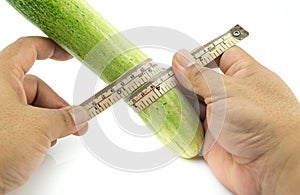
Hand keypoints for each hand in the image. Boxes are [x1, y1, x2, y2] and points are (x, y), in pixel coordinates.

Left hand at [0, 37, 88, 193]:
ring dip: (51, 121)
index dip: (51, 48)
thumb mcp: (39, 128)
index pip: (28, 49)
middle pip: (37, 87)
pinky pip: (24, 122)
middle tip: (76, 121)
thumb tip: (80, 116)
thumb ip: (65, 118)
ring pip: (32, 107)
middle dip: (59, 105)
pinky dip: (38, 131)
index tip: (68, 54)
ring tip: (60, 136)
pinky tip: (43, 144)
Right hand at [172, 46, 299, 193]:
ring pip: (192, 105)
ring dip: (176, 101)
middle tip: (160, 77)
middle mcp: (231, 96)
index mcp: (244, 75)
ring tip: (156, 95)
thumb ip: (200, 76)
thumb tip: (181, 61)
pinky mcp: (210, 137)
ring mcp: (220, 117)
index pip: (222, 56)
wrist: (272, 165)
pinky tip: (165, 115)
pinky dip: (177, 123)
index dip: (202, 53)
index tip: (181, 56)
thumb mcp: (227, 89)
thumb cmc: (264, 121)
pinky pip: (189, 127)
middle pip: (201, 82)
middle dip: (182, 79)